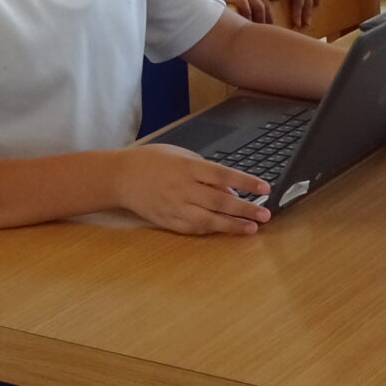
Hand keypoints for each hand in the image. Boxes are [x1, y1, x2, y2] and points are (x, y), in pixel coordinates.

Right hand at [113, 143, 273, 234]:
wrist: (120, 177)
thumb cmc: (152, 161)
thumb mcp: (180, 155)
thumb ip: (205, 171)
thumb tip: (230, 190)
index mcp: (187, 167)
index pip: (223, 175)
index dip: (246, 182)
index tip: (264, 187)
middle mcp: (182, 188)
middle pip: (220, 201)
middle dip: (245, 209)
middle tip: (265, 214)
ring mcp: (174, 207)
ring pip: (209, 220)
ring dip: (232, 225)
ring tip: (251, 228)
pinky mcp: (167, 221)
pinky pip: (194, 229)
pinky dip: (212, 229)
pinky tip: (226, 230)